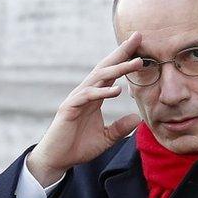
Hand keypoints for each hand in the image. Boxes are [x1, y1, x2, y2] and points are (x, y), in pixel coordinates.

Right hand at [27, 32, 143, 186]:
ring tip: (137, 63)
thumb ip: (120, 128)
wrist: (57, 160)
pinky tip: (117, 91)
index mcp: (94, 97)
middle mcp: (86, 93)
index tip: (140, 45)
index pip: (111, 73)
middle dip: (122, 52)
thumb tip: (137, 118)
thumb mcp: (106, 138)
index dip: (124, 58)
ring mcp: (77, 99)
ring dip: (118, 69)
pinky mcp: (69, 109)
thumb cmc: (78, 147)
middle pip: (106, 67)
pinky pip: (87, 96)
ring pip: (99, 78)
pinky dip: (102, 92)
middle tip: (138, 37)